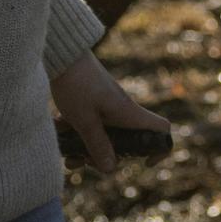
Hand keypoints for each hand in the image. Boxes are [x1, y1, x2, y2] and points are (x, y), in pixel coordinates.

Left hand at [50, 51, 170, 175]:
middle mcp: (121, 110)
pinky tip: (59, 129)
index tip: (144, 162)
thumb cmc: (75, 83)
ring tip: (67, 154)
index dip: (160, 147)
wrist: (60, 51)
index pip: (161, 129)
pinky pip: (89, 124)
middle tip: (85, 159)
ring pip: (103, 136)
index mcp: (128, 113)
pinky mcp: (91, 102)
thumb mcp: (84, 120)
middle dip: (107, 156)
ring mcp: (106, 106)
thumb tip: (110, 169)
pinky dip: (76, 131)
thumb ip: (97, 145)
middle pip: (126, 142)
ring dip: (86, 147)